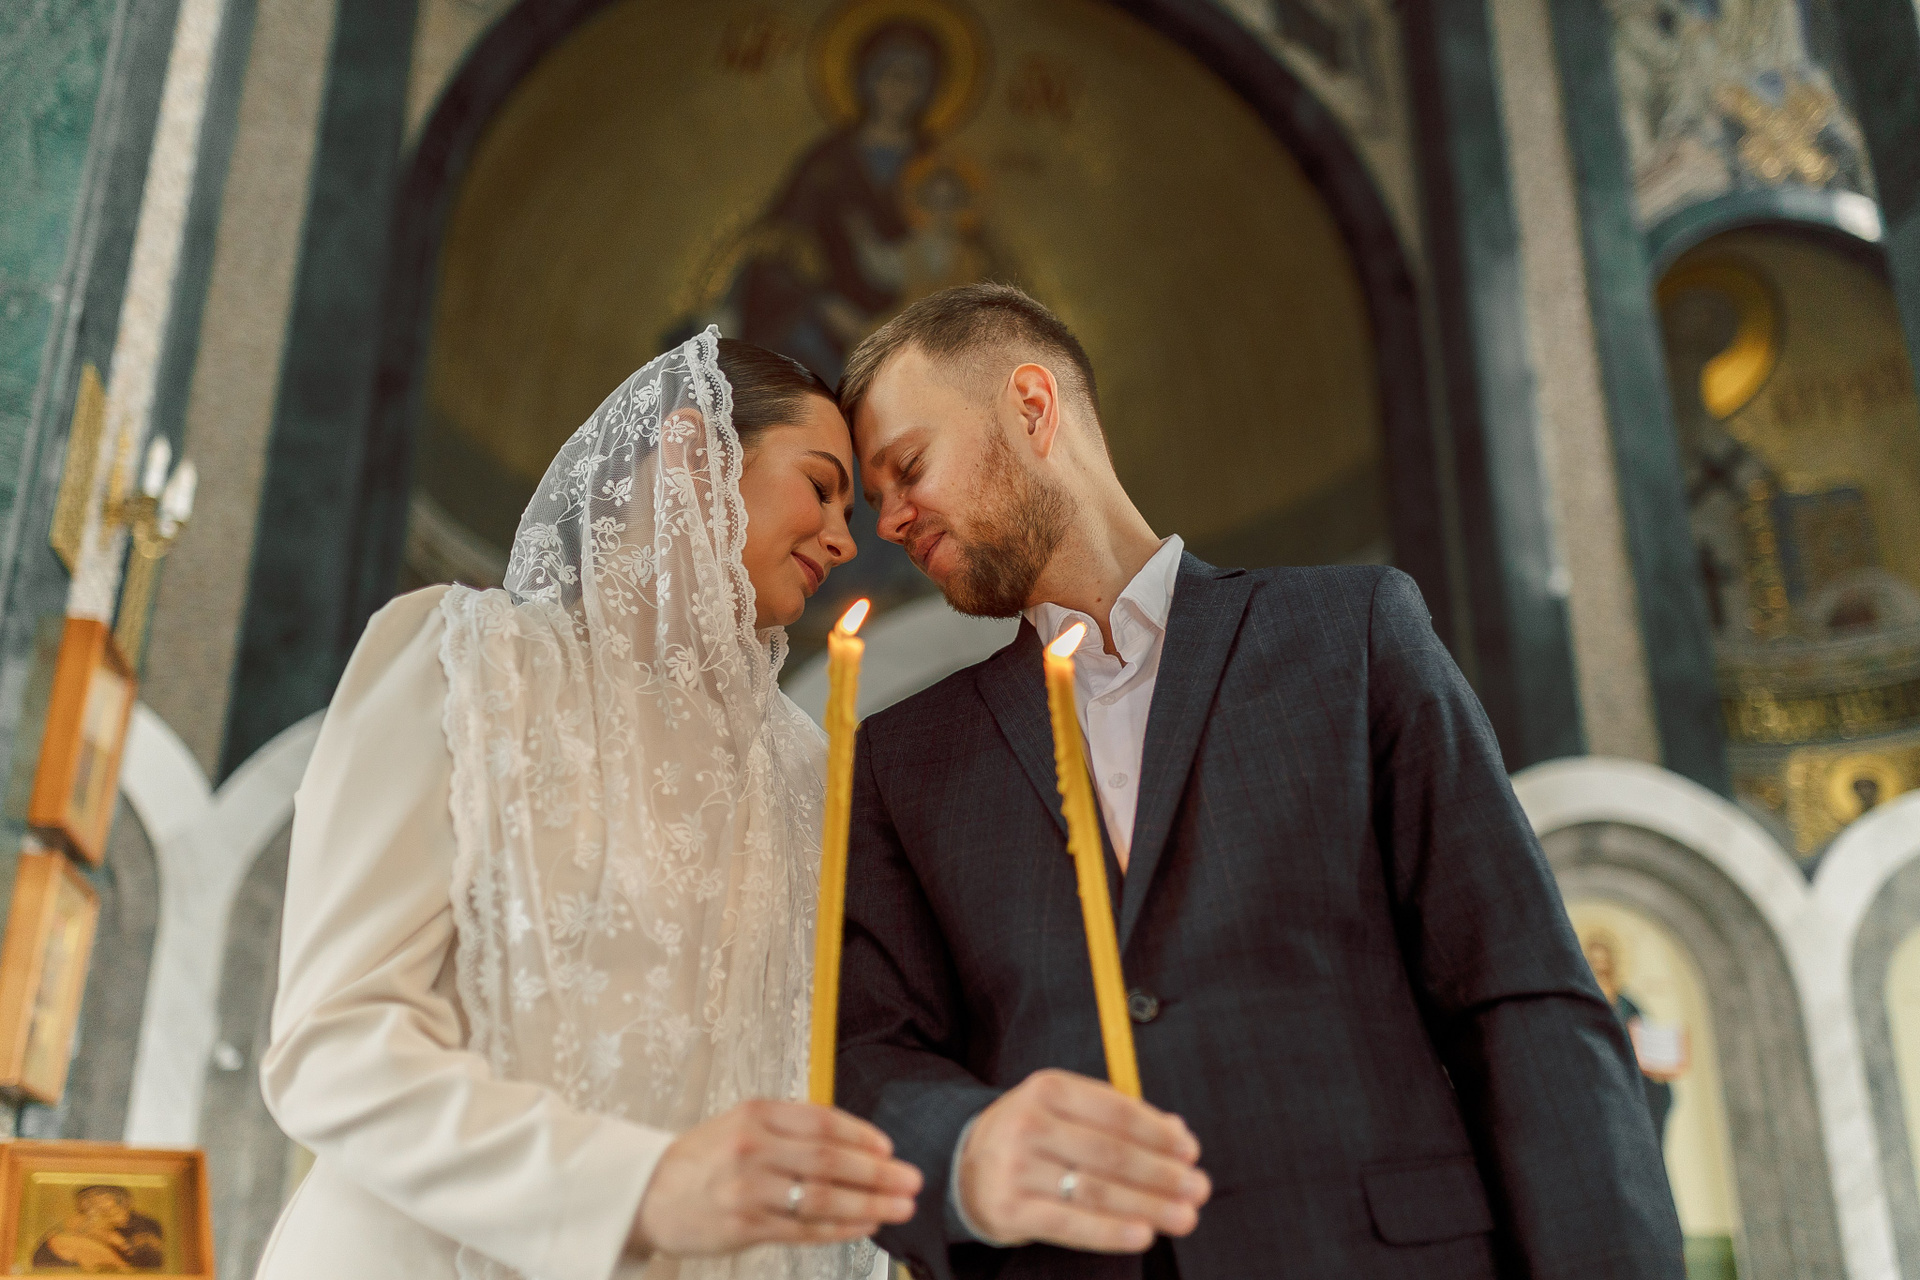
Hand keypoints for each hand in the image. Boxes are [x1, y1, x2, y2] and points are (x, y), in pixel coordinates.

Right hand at [629, 1099, 922, 1257]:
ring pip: (819, 1197)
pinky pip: (802, 1228)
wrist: (647, 1193)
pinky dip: (839, 1228)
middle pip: (827, 1159)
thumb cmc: (705, 1159)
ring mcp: (747, 1189)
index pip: (821, 1121)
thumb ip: (791, 1130)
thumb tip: (858, 1146)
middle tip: (911, 1180)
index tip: (889, 1148)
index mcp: (755, 1114)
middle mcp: (751, 1147)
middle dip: (876, 1172)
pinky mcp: (743, 1226)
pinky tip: (865, 1226)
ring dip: (867, 1203)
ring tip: (899, 1207)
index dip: (861, 1136)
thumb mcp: (742, 1124)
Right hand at [957, 1069, 1209, 1251]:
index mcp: (1048, 1088)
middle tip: (1198, 1189)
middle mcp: (1028, 1123)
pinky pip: (1070, 1224)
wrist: (966, 1166)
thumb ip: (1119, 1118)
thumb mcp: (1066, 1110)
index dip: (1158, 1133)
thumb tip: (1179, 1134)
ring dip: (1148, 1206)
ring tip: (1185, 1217)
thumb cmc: (1035, 1136)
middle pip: (1110, 1153)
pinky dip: (1111, 1232)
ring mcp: (1016, 1167)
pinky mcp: (1010, 1209)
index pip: (1115, 1111)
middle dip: (1162, 1174)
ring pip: (1096, 1191)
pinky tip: (1143, 1235)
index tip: (1191, 1152)